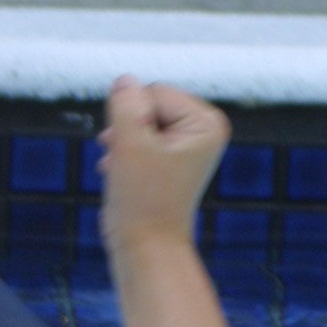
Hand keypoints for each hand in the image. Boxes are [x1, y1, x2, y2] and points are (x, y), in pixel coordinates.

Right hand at [100, 78, 229, 258]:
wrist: (145, 246)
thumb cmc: (142, 200)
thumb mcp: (128, 143)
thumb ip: (125, 104)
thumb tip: (125, 80)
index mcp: (206, 122)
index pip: (153, 92)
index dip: (133, 120)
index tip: (137, 153)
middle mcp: (202, 130)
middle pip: (147, 104)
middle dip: (128, 130)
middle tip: (126, 161)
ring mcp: (186, 145)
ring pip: (138, 122)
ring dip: (123, 142)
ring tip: (123, 169)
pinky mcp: (170, 160)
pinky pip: (138, 139)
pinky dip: (124, 153)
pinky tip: (120, 174)